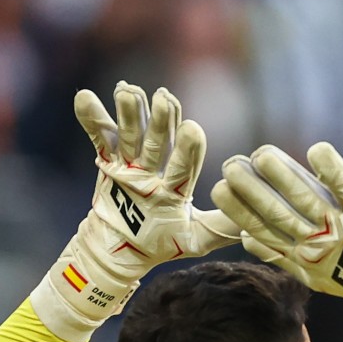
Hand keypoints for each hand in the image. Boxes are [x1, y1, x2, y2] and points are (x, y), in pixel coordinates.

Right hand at [48, 82, 238, 324]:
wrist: (122, 250)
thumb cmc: (161, 243)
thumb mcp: (195, 238)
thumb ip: (222, 228)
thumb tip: (257, 222)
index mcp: (178, 185)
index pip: (185, 165)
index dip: (188, 148)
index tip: (192, 128)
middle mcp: (157, 169)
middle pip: (159, 142)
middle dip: (161, 121)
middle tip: (164, 97)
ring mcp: (131, 164)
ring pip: (131, 135)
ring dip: (130, 114)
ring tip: (128, 91)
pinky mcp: (107, 163)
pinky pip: (99, 139)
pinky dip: (91, 119)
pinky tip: (85, 97)